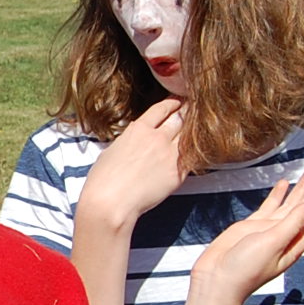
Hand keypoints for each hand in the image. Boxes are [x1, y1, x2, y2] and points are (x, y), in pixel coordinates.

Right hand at [80, 99, 188, 230]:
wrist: (111, 202)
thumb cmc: (103, 180)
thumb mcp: (112, 150)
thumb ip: (128, 140)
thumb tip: (135, 136)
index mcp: (138, 130)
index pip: (161, 109)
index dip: (171, 103)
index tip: (176, 102)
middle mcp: (157, 138)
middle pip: (180, 118)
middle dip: (187, 113)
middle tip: (193, 108)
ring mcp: (170, 155)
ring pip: (189, 135)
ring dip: (194, 131)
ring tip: (200, 127)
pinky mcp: (178, 174)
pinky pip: (192, 158)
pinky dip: (195, 152)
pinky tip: (197, 149)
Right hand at [190, 162, 303, 301]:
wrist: (217, 279)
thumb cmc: (245, 269)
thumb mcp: (272, 243)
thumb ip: (292, 223)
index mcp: (296, 240)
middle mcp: (287, 233)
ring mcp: (270, 228)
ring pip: (290, 202)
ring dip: (301, 186)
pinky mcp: (254, 226)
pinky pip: (270, 206)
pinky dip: (278, 194)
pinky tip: (284, 183)